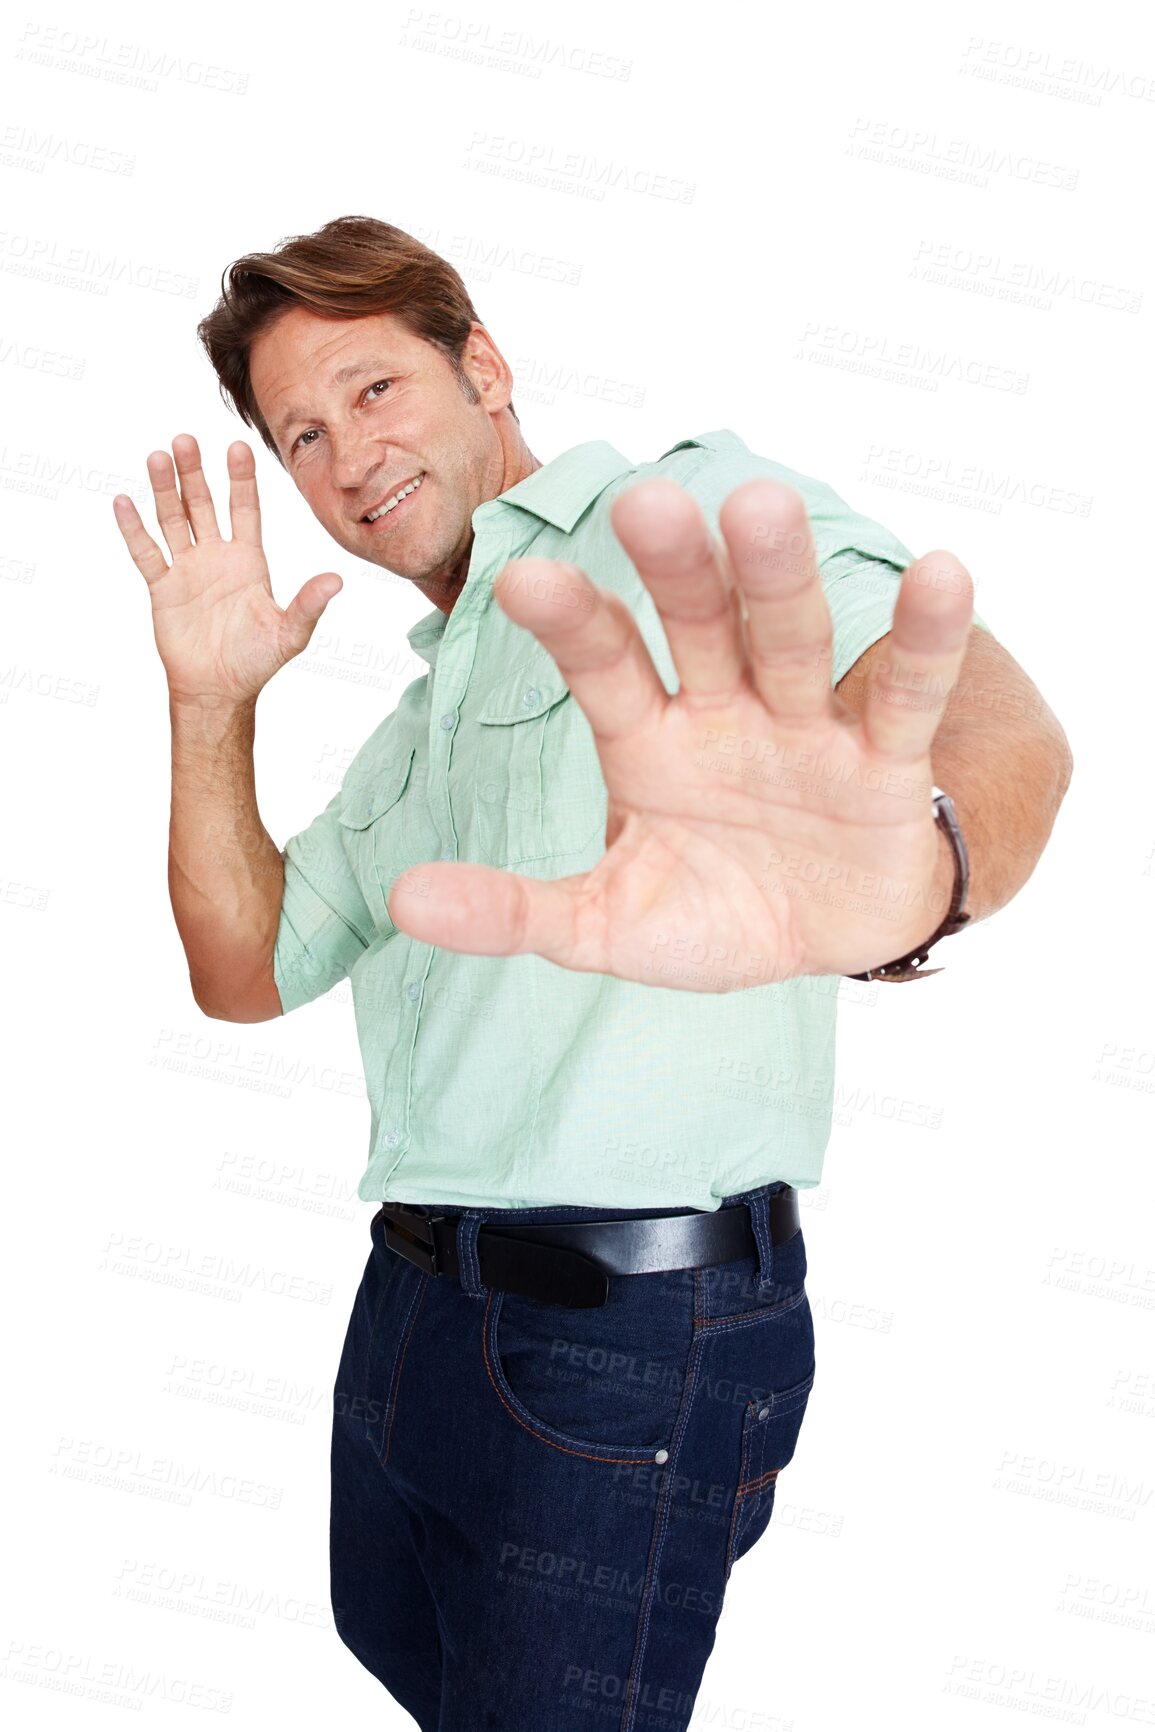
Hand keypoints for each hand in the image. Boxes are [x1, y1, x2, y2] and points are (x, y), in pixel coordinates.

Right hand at [114, 434, 341, 706]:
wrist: (219, 689)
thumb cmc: (257, 661)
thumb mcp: (290, 633)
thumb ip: (309, 604)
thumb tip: (337, 580)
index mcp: (249, 560)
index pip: (245, 509)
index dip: (241, 479)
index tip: (237, 447)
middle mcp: (217, 556)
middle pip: (203, 504)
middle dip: (195, 473)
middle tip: (185, 439)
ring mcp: (188, 569)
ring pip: (173, 519)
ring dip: (164, 489)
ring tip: (157, 457)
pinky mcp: (163, 588)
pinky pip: (146, 553)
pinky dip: (134, 529)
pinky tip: (123, 501)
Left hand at [386, 476, 974, 989]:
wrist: (828, 938)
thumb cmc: (712, 914)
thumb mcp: (609, 927)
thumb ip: (516, 911)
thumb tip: (402, 902)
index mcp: (647, 741)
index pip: (604, 668)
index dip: (571, 624)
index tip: (522, 576)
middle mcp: (723, 711)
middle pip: (699, 628)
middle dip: (677, 571)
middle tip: (648, 504)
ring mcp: (806, 727)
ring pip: (791, 641)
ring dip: (780, 579)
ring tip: (762, 508)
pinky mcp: (885, 759)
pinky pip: (905, 695)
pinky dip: (924, 642)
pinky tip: (941, 572)